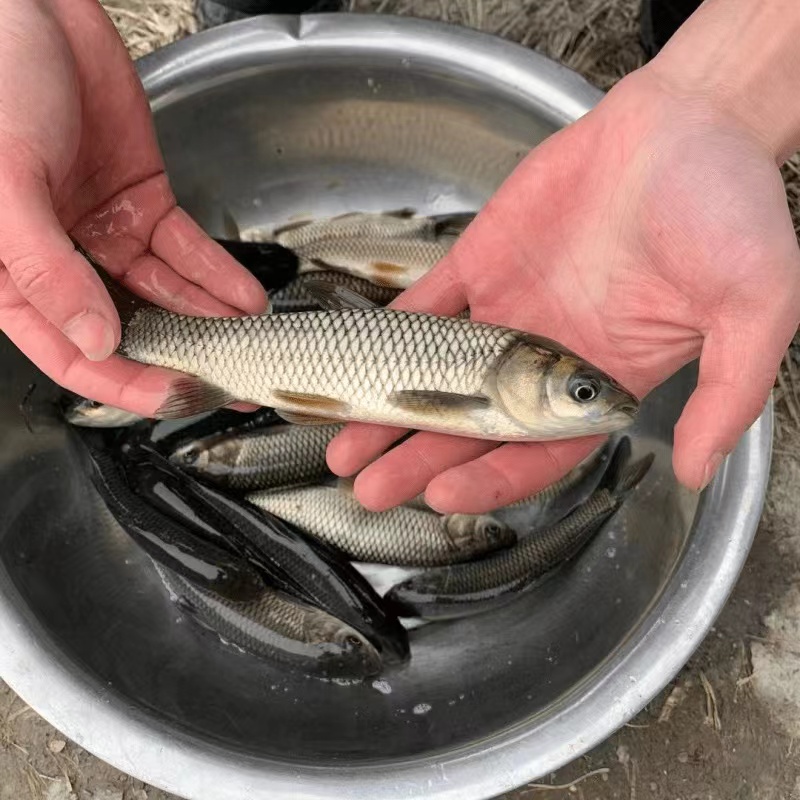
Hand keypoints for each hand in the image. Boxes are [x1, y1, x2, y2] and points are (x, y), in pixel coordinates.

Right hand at [0, 0, 266, 415]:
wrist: (29, 10)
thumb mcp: (1, 184)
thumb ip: (45, 269)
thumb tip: (94, 340)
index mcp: (14, 276)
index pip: (72, 355)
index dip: (127, 384)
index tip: (180, 397)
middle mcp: (62, 264)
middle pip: (127, 332)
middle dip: (180, 360)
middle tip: (231, 383)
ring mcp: (105, 235)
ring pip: (165, 295)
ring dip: (209, 320)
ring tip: (252, 342)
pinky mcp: (142, 203)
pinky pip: (185, 250)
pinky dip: (218, 274)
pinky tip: (247, 297)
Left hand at [327, 67, 799, 512]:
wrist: (687, 125)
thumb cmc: (731, 211)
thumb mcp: (756, 308)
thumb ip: (729, 394)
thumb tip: (698, 469)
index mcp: (603, 380)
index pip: (539, 450)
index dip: (491, 477)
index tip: (444, 494)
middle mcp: (547, 358)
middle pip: (473, 426)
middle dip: (419, 459)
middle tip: (371, 488)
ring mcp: (509, 311)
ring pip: (438, 374)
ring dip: (391, 410)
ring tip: (346, 447)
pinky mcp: (482, 262)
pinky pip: (428, 304)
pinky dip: (391, 333)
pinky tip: (357, 362)